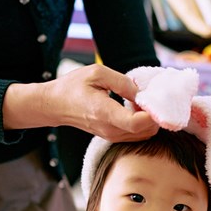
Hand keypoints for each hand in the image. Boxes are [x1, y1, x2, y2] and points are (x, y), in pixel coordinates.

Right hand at [20, 64, 158, 141]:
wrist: (55, 105)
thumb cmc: (74, 86)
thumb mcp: (97, 73)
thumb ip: (122, 82)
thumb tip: (141, 93)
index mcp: (105, 112)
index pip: (137, 123)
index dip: (152, 113)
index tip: (154, 99)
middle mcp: (110, 129)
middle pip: (146, 130)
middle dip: (154, 114)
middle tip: (149, 96)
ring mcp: (112, 136)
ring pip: (144, 134)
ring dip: (149, 119)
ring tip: (140, 101)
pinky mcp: (113, 137)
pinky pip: (137, 134)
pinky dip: (143, 123)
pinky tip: (134, 108)